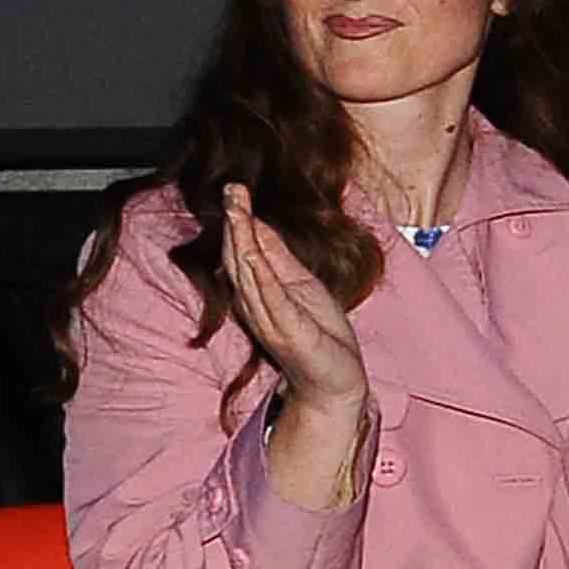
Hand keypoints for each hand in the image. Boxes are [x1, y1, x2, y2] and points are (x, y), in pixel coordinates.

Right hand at [219, 187, 368, 410]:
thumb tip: (256, 220)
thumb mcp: (301, 283)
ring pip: (249, 274)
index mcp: (259, 291)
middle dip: (236, 222)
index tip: (235, 188)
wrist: (336, 380)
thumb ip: (277, 255)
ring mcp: (269, 319)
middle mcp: (256, 305)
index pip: (242, 250)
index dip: (239, 219)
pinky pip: (270, 300)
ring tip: (238, 210)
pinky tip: (254, 254)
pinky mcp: (287, 333)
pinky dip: (261, 276)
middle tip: (232, 189)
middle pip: (239, 257)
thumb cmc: (320, 335)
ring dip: (242, 241)